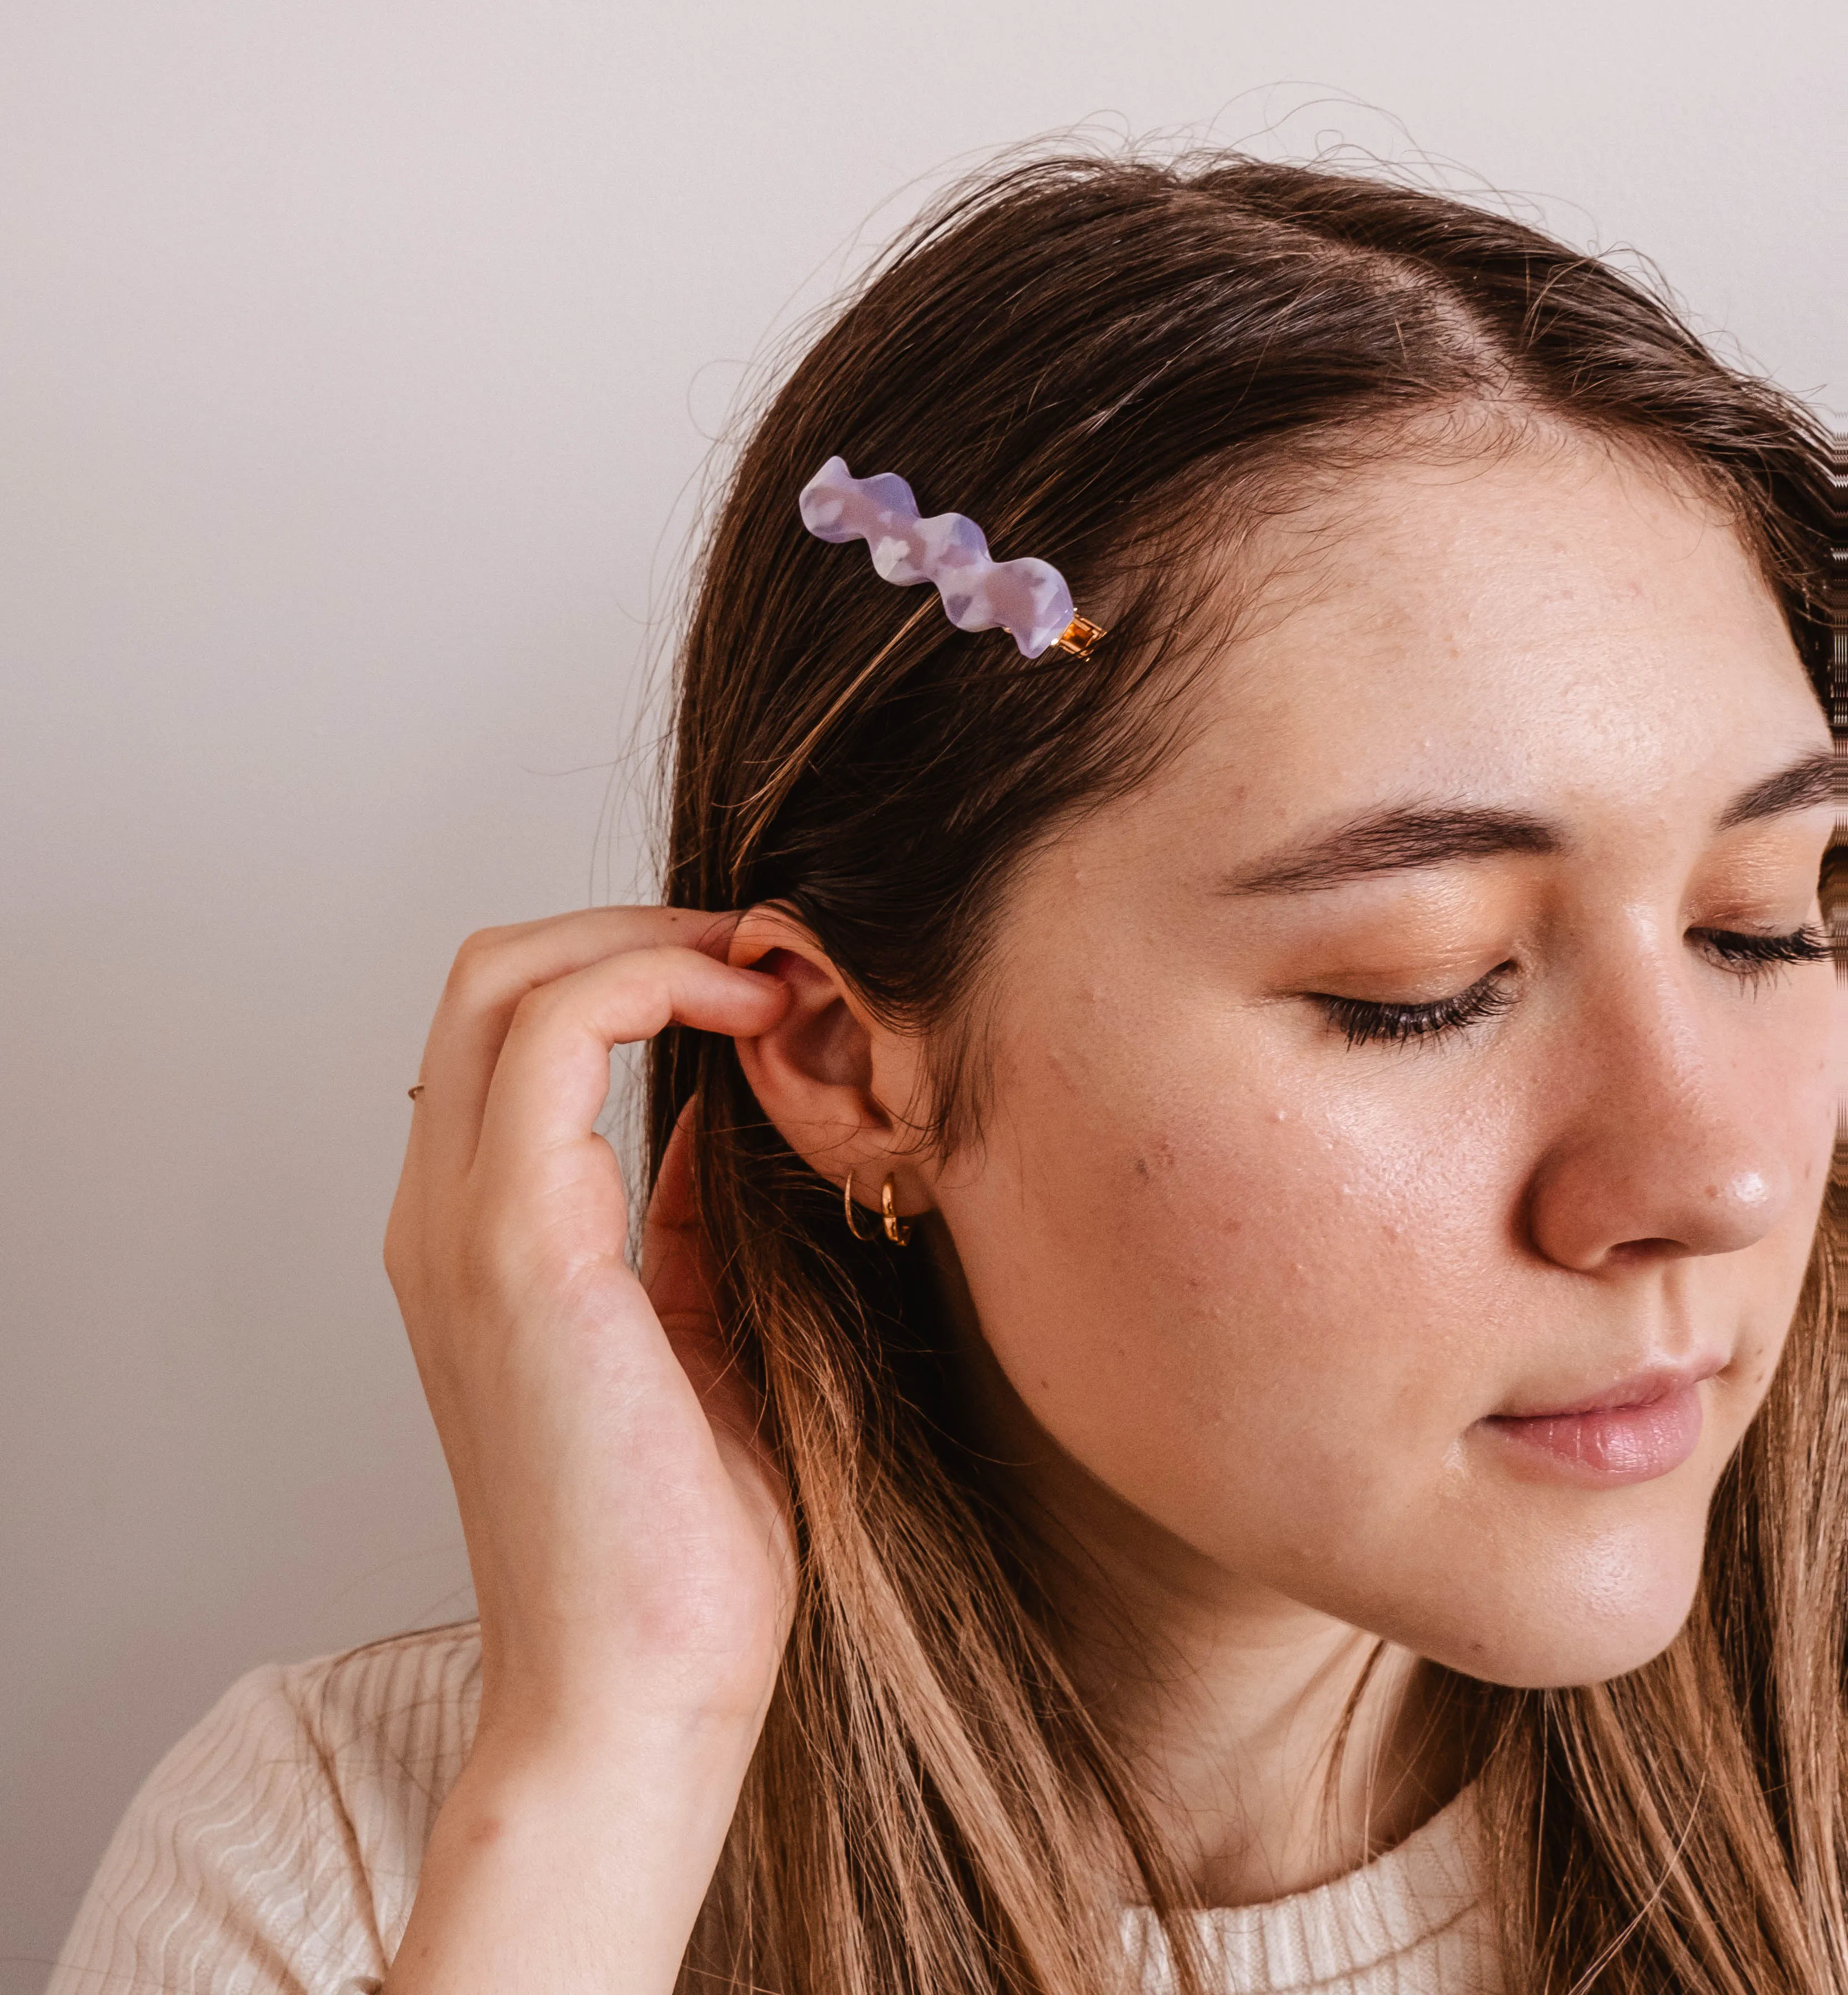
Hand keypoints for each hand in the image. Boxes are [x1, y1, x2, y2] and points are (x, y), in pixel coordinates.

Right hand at [382, 907, 794, 1991]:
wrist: (638, 1697)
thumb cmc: (674, 1548)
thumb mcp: (689, 1336)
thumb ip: (678, 1223)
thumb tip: (721, 1112)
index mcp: (472, 1244)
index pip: (506, 1027)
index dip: (624, 964)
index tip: (751, 978)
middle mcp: (440, 1220)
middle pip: (491, 970)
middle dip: (632, 923)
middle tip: (758, 951)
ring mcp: (465, 1229)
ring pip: (510, 975)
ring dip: (649, 938)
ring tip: (768, 970)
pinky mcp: (521, 1249)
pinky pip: (561, 1035)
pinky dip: (656, 984)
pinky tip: (754, 1018)